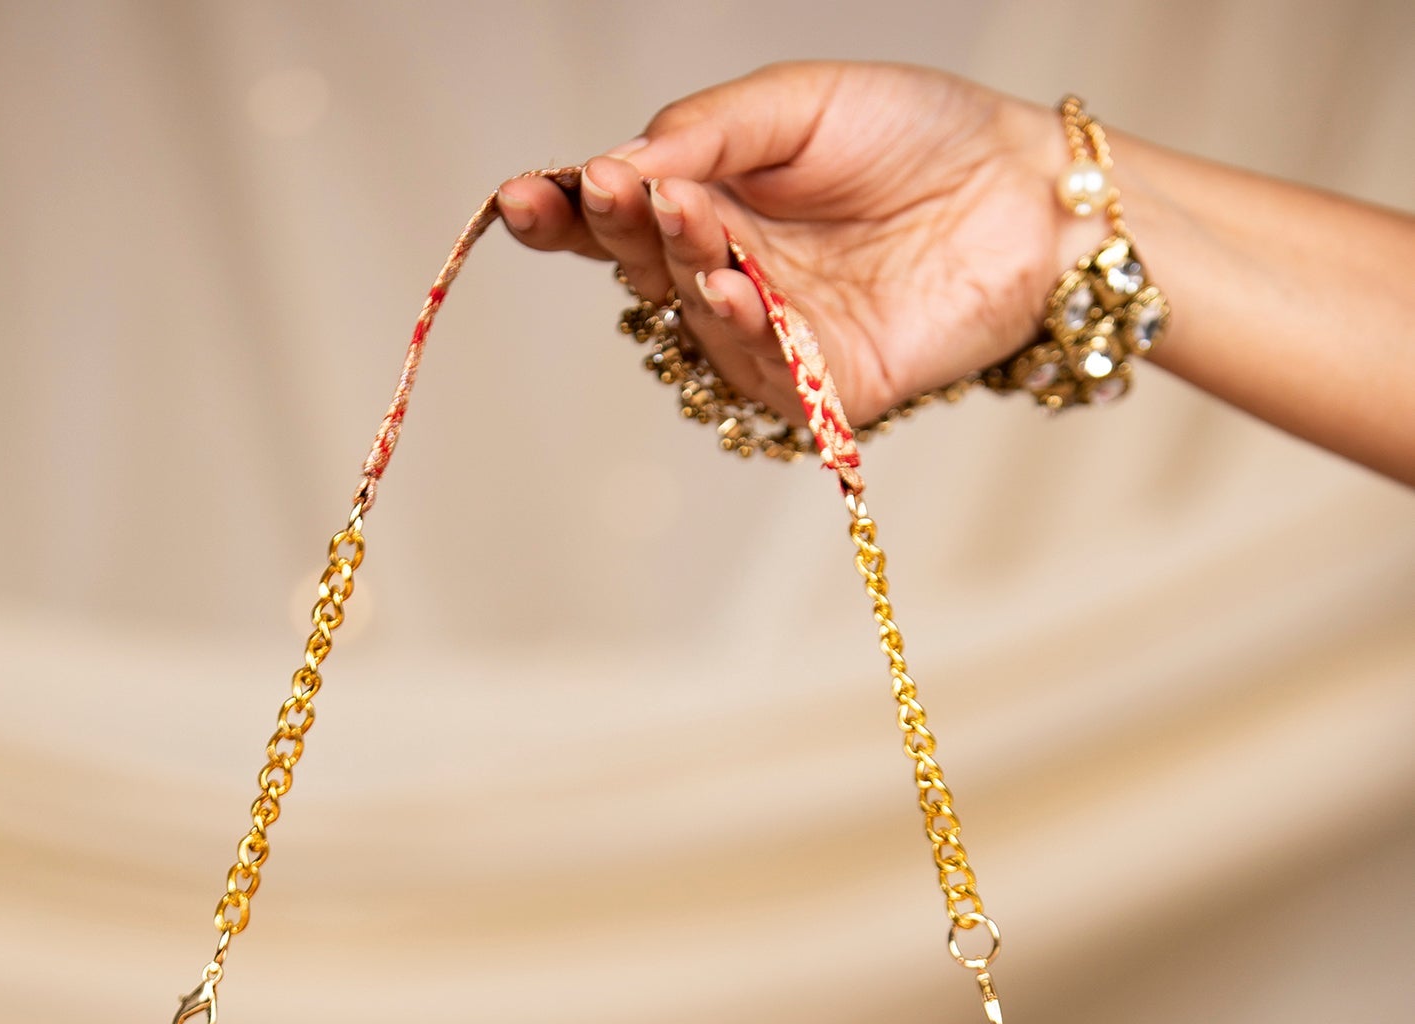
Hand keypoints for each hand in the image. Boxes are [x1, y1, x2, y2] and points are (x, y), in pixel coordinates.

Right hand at [498, 63, 1073, 424]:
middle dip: (618, 233)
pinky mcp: (824, 391)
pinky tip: (731, 291)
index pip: (618, 218)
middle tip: (616, 193)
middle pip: (643, 272)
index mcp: (712, 203)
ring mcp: (774, 339)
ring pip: (695, 324)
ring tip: (683, 224)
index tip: (523, 196)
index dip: (566, 213)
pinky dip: (740, 333)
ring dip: (680, 273)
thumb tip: (623, 165)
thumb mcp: (799, 103)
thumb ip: (710, 129)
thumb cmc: (920, 135)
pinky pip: (762, 376)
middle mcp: (730, 277)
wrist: (1029, 189)